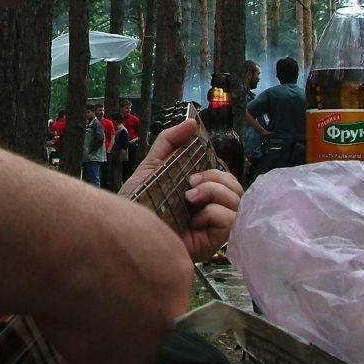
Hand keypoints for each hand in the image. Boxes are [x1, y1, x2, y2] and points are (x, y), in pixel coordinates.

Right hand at [36, 195, 193, 363]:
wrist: (65, 244)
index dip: (128, 294)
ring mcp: (149, 342)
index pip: (159, 290)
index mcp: (175, 264)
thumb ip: (120, 248)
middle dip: (120, 325)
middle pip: (149, 325)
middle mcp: (172, 306)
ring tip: (66, 336)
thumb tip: (100, 260)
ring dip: (101, 353)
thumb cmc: (76, 222)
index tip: (104, 291)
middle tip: (85, 316)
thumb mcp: (114, 222)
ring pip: (130, 359)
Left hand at [119, 118, 242, 261]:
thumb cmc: (137, 203)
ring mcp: (213, 226)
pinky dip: (214, 213)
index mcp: (200, 192)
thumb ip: (170, 142)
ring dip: (214, 192)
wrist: (126, 231)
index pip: (224, 175)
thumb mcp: (152, 166)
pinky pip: (230, 220)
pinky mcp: (214, 242)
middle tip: (190, 183)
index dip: (215, 168)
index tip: (194, 168)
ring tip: (190, 198)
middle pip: (235, 186)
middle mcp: (210, 208)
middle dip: (215, 178)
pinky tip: (194, 220)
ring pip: (237, 200)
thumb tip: (192, 121)